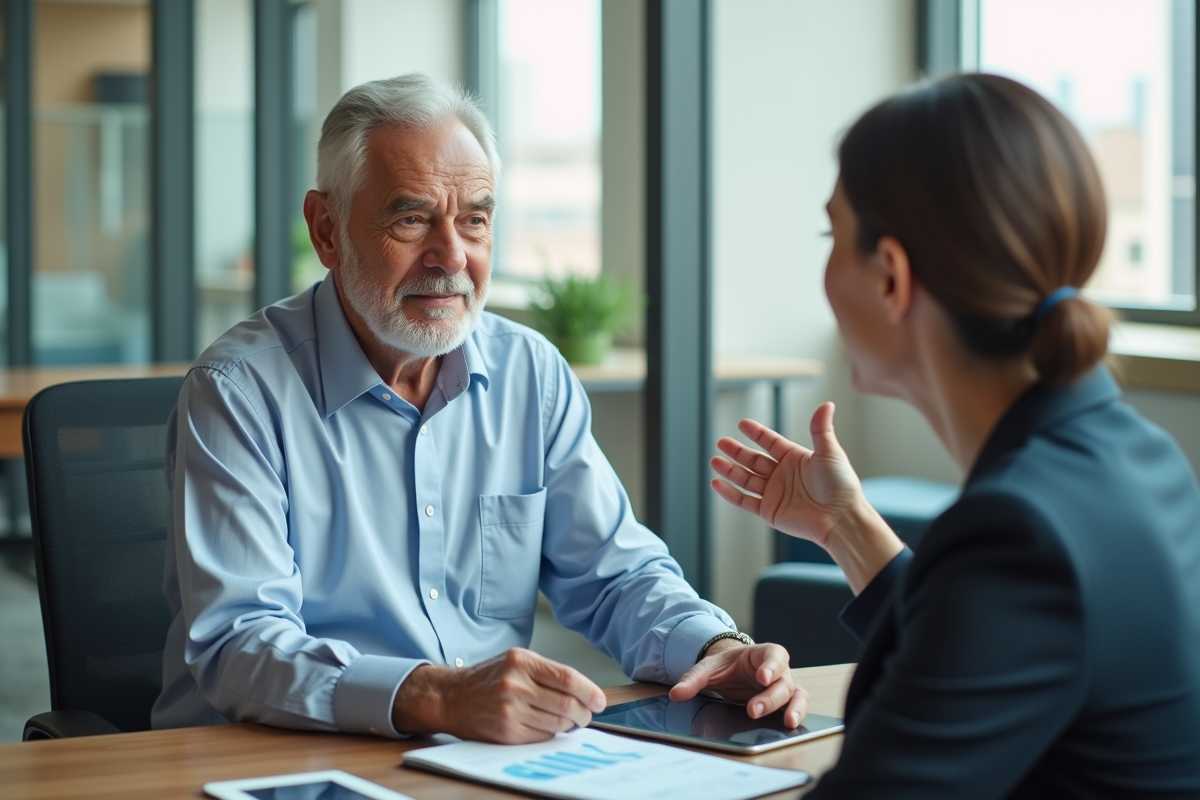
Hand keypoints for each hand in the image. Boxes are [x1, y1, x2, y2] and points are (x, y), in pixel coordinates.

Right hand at [391, 648, 606, 742]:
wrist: (451, 697)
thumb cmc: (487, 679)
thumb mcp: (515, 662)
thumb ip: (547, 673)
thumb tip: (583, 693)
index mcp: (521, 661)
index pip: (567, 678)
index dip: (589, 691)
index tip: (600, 700)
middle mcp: (515, 684)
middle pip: (566, 704)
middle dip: (583, 713)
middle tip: (586, 715)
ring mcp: (509, 709)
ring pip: (556, 723)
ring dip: (569, 726)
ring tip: (568, 722)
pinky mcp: (505, 731)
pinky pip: (541, 736)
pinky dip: (549, 734)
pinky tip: (544, 727)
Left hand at [669, 641, 808, 728]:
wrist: (730, 670)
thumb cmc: (724, 666)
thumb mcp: (707, 668)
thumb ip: (693, 679)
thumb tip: (676, 693)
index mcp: (762, 654)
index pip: (773, 655)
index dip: (771, 666)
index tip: (762, 677)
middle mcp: (778, 670)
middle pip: (782, 682)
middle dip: (769, 697)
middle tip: (753, 710)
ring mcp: (783, 686)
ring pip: (796, 696)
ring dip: (794, 709)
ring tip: (787, 722)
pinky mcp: (784, 703)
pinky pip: (795, 707)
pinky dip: (795, 715)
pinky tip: (788, 728)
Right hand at [709, 402, 860, 548]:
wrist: (841, 518)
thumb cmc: (841, 486)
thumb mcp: (829, 452)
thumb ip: (820, 429)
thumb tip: (827, 404)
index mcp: (795, 459)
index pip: (771, 443)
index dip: (757, 434)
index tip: (742, 424)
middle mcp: (783, 476)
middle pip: (754, 461)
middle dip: (737, 452)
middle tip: (722, 443)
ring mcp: (775, 494)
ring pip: (746, 479)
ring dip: (730, 471)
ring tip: (714, 461)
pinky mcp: (769, 511)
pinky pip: (745, 501)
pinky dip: (730, 493)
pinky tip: (717, 483)